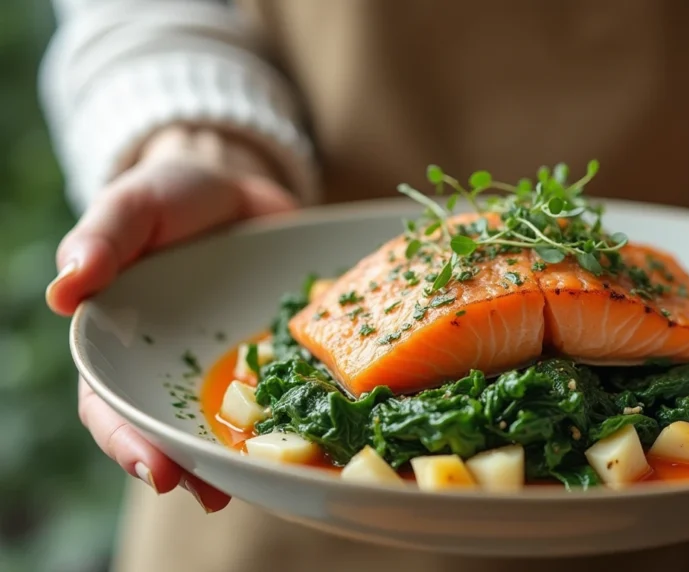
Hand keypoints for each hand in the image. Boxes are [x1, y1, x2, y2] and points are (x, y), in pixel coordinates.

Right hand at [48, 126, 297, 510]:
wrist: (235, 185)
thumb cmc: (168, 196)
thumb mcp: (131, 206)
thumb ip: (100, 241)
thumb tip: (65, 290)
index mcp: (119, 343)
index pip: (112, 405)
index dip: (128, 442)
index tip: (156, 470)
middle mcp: (170, 366)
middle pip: (171, 429)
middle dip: (188, 467)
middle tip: (209, 495)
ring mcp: (223, 364)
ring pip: (226, 424)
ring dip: (238, 458)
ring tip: (256, 488)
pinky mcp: (271, 354)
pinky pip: (281, 391)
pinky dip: (293, 415)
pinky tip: (313, 435)